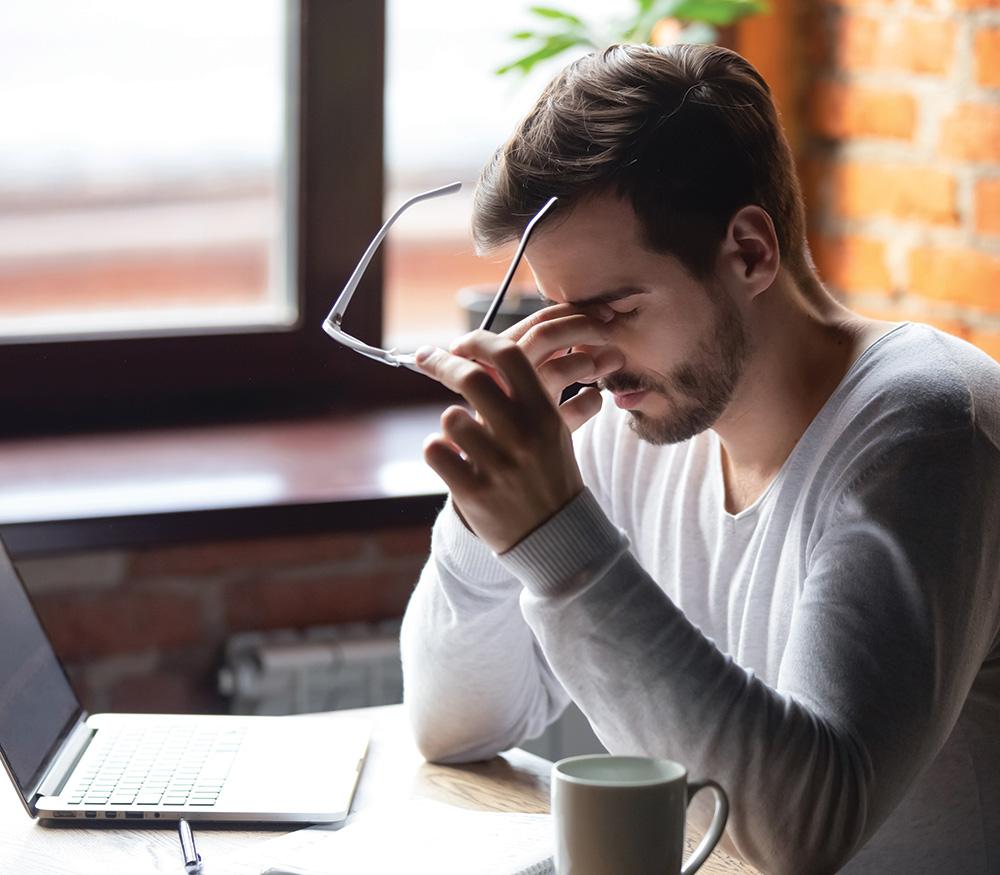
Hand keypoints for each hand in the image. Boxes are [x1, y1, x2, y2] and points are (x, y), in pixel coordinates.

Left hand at [414, 318, 620, 553]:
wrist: (556, 536)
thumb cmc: (549, 475)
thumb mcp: (551, 430)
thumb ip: (524, 395)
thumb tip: (486, 354)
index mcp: (544, 414)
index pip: (509, 355)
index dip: (478, 341)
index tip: (460, 343)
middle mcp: (522, 435)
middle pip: (471, 377)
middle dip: (442, 363)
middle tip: (427, 358)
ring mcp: (498, 465)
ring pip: (449, 417)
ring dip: (451, 423)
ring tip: (464, 440)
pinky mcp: (474, 492)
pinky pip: (436, 450)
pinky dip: (438, 450)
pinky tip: (452, 459)